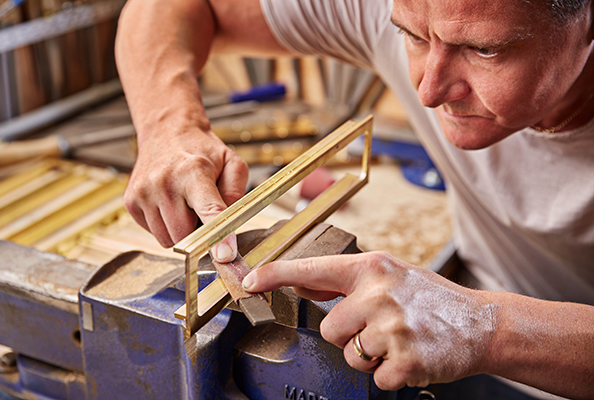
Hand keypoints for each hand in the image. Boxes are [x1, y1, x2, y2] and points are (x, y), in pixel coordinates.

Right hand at [124, 126, 247, 261]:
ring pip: (167, 239)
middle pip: (185, 235)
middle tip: (199, 208)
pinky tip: (168, 204)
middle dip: (197, 231)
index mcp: (194, 172)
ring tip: (183, 203)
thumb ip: (237, 193)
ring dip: (179, 230)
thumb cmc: (201, 151)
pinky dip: (164, 225)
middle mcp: (164, 183)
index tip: (225, 255)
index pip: (208, 210)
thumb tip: (230, 223)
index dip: (218, 236)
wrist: (166, 132)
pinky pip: (154, 233)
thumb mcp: (231, 163)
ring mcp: (144, 193)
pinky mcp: (131, 201)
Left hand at [242, 252, 495, 389]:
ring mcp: (392, 326)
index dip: (275, 274)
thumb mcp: (389, 275)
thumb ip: (343, 281)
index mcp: (370, 268)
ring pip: (349, 355)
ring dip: (368, 356)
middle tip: (381, 328)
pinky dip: (388, 374)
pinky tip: (410, 357)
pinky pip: (373, 377)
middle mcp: (378, 293)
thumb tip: (301, 282)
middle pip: (329, 328)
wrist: (481, 323)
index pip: (312, 268)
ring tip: (397, 341)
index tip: (249, 281)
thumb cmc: (429, 298)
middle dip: (349, 335)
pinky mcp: (405, 358)